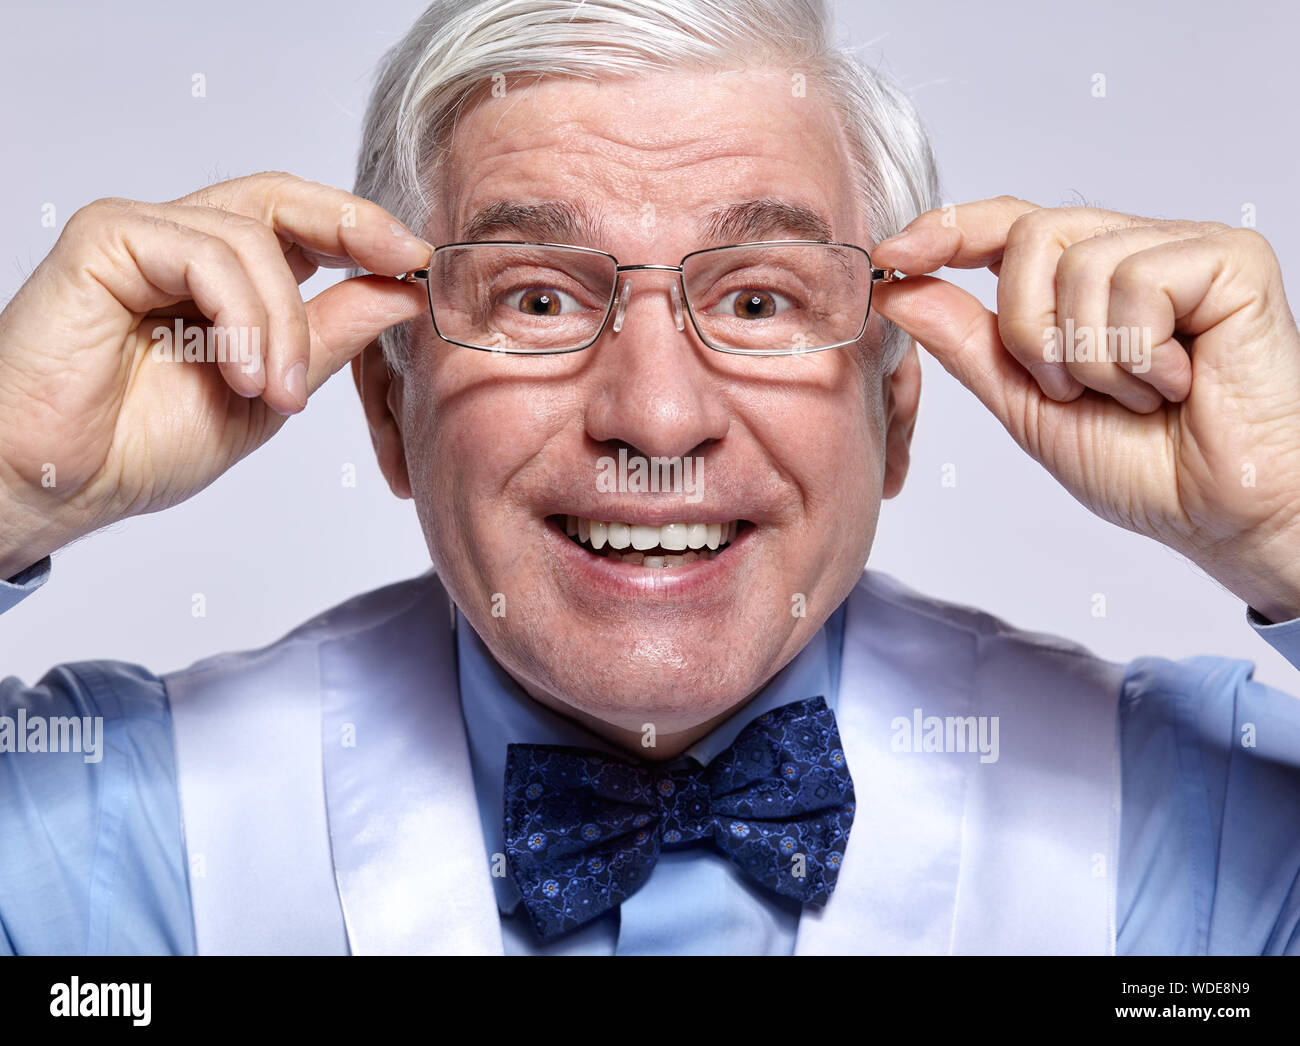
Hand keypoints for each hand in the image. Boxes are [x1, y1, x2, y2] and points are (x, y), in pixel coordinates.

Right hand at [0, 171, 430, 578]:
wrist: (60, 484)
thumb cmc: (143, 444)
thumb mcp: (270, 391)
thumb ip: (327, 338)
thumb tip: (399, 290)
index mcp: (222, 276)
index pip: (302, 224)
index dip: (364, 232)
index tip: (422, 261)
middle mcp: (182, 243)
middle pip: (282, 198)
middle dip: (354, 226)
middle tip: (404, 264)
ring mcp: (142, 236)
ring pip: (252, 239)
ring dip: (284, 325)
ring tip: (277, 395)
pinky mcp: (106, 241)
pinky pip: (203, 254)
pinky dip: (240, 316)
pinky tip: (241, 376)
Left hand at [871, 196, 1299, 621]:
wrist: (1224, 514)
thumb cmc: (1146, 465)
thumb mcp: (1029, 405)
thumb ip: (970, 344)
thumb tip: (901, 290)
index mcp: (1083, 283)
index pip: (1004, 226)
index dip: (946, 231)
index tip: (891, 258)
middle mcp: (1131, 251)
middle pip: (1028, 236)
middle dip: (1028, 332)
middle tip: (1074, 390)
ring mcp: (1182, 249)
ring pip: (1078, 263)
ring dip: (1089, 358)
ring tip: (1136, 394)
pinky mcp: (1229, 259)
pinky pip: (1137, 281)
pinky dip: (1138, 353)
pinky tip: (1177, 382)